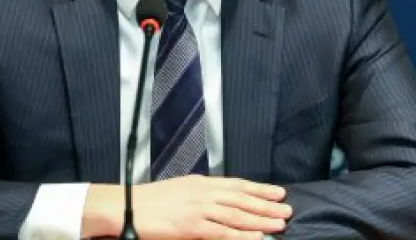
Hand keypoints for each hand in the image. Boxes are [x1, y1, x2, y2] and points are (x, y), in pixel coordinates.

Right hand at [83, 175, 291, 238]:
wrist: (128, 206)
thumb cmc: (151, 201)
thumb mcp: (181, 190)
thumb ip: (202, 195)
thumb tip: (221, 201)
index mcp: (202, 182)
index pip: (238, 185)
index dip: (260, 189)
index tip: (278, 192)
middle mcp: (204, 192)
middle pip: (242, 199)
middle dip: (267, 205)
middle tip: (287, 209)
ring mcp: (199, 209)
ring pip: (237, 215)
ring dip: (261, 220)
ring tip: (279, 223)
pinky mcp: (192, 226)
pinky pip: (223, 232)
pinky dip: (242, 235)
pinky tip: (256, 238)